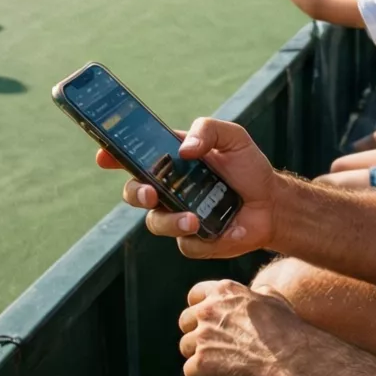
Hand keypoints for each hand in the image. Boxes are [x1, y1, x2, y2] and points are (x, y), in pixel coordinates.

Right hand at [96, 117, 278, 258]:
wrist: (272, 203)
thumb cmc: (249, 167)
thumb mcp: (234, 138)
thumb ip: (208, 130)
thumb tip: (185, 149)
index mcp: (171, 161)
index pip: (134, 157)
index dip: (113, 155)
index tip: (103, 155)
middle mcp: (169, 189)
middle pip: (134, 193)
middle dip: (135, 193)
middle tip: (151, 194)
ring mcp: (178, 216)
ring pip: (156, 223)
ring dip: (171, 221)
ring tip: (194, 219)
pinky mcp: (194, 241)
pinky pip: (187, 245)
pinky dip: (208, 238)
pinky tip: (230, 230)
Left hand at [178, 280, 310, 375]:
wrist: (291, 359)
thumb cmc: (287, 329)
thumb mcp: (272, 298)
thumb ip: (253, 293)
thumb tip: (252, 293)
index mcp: (224, 291)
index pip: (196, 294)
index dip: (198, 308)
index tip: (204, 321)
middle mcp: (209, 310)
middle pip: (185, 321)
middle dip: (195, 334)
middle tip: (211, 348)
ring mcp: (203, 337)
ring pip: (186, 347)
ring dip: (199, 357)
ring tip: (217, 367)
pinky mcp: (201, 363)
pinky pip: (190, 372)